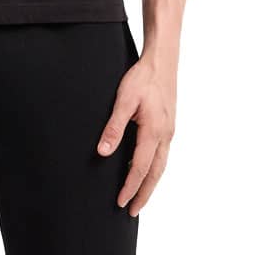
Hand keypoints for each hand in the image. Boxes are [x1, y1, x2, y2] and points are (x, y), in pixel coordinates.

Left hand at [95, 54, 176, 216]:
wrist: (162, 61)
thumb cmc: (142, 78)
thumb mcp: (124, 100)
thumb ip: (114, 127)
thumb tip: (103, 152)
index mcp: (154, 132)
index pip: (141, 168)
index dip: (131, 187)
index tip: (121, 202)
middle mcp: (165, 135)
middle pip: (155, 173)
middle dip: (144, 194)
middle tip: (133, 211)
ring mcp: (169, 131)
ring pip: (161, 165)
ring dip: (150, 183)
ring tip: (139, 196)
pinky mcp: (169, 125)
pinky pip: (162, 154)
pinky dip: (154, 167)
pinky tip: (145, 168)